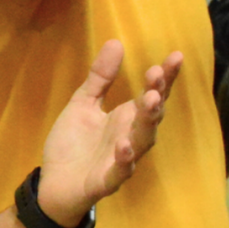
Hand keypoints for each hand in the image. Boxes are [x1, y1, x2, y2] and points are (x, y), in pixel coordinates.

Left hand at [37, 41, 183, 221]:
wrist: (52, 185)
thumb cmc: (73, 145)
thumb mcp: (83, 104)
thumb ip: (100, 78)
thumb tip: (116, 42)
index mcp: (126, 118)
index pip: (152, 94)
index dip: (165, 77)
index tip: (175, 55)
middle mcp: (130, 137)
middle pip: (151, 116)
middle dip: (156, 95)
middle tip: (157, 76)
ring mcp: (121, 160)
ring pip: (142, 142)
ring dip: (147, 123)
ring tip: (151, 101)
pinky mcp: (106, 181)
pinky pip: (120, 171)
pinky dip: (124, 160)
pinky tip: (124, 146)